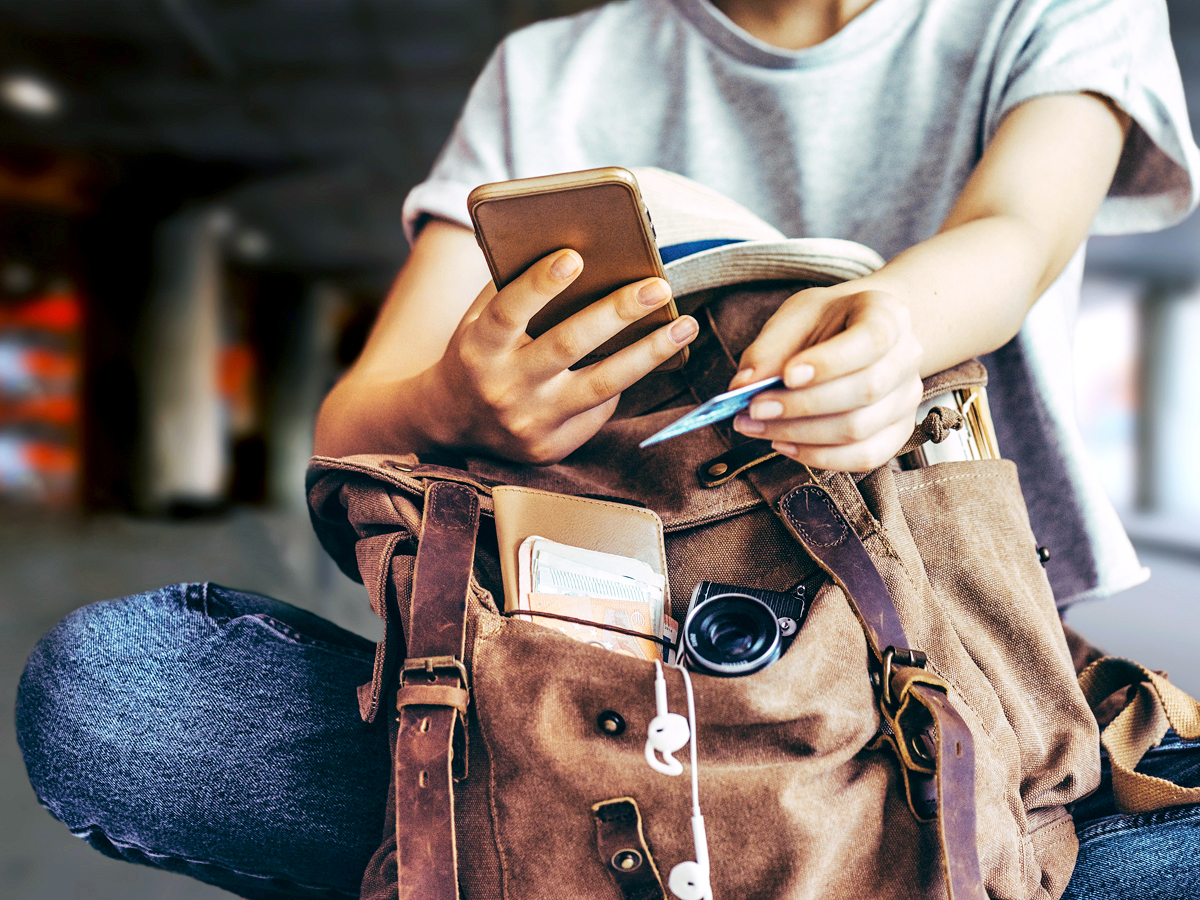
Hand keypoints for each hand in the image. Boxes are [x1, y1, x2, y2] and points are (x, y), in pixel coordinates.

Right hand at [421, 248, 698, 463]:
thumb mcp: (481, 319)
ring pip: (600, 384)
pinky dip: (624, 380)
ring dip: (648, 352)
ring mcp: (528, 422)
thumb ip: (516, 289)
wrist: (451, 421)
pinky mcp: (550, 447)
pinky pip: (598, 410)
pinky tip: (648, 356)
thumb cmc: (479, 351)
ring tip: (683, 325)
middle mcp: (502, 387)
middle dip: (617, 312)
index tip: (574, 256)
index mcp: (479, 347)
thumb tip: (584, 251)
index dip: (539, 284)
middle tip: (658, 285)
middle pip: (567, 346)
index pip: (508, 311)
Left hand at [730, 288, 922, 471]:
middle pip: (866, 390)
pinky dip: (818, 456)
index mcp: (888, 315)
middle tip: (754, 408)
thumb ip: (767, 349)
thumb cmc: (823, 323)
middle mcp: (908, 356)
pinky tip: (783, 444)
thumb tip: (742, 386)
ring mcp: (907, 398)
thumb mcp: (793, 318)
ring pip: (860, 430)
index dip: (830, 362)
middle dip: (802, 405)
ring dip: (801, 434)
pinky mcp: (897, 432)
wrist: (852, 333)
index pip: (872, 340)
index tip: (786, 375)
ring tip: (756, 426)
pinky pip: (864, 457)